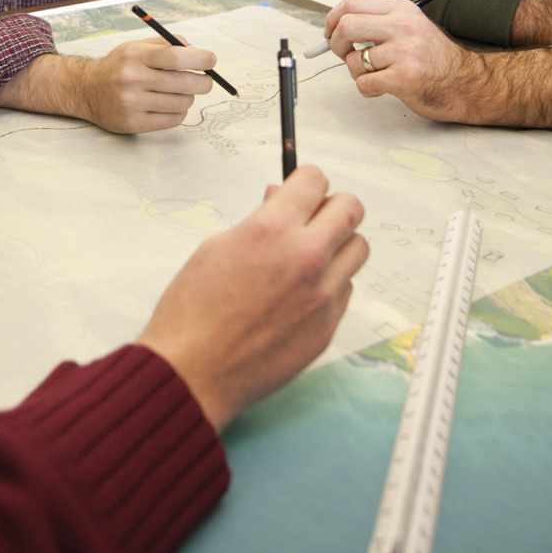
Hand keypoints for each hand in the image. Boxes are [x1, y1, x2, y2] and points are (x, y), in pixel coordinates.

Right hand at [78, 40, 214, 133]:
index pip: (176, 57)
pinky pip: (172, 120)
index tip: (211, 60)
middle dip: (203, 82)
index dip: (200, 59)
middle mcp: (131, 78)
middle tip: (206, 81)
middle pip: (183, 82)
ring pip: (181, 103)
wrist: (86, 90)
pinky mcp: (132, 123)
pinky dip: (179, 112)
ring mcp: (131, 103)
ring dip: (189, 98)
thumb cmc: (119, 66)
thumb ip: (168, 45)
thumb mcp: (137, 47)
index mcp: (135, 55)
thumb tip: (199, 54)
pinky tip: (171, 105)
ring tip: (182, 93)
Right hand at [138, 167, 368, 429]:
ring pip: (359, 248)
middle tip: (313, 216)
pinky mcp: (327, 326)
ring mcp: (322, 295)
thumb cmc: (193, 315)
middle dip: (331, 205)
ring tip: (310, 256)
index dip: (305, 181)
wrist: (194, 372)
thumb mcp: (215, 249)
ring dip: (339, 244)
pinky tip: (302, 293)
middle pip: (350, 208)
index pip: (315, 180)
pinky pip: (347, 289)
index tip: (300, 188)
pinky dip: (331, 284)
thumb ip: (258, 221)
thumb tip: (280, 203)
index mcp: (272, 231)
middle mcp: (305, 258)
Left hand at [322, 0, 551, 127]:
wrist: (468, 84)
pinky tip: (383, 87)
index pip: (353, 2)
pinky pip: (364, 83)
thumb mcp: (412, 27)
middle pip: (346, 25)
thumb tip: (338, 26)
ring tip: (375, 74)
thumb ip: (380, 22)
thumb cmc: (435, 59)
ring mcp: (404, 52)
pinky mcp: (404, 78)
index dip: (333, 18)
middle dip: (336, 43)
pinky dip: (367, 89)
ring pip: (354, 60)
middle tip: (344, 54)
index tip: (330, 32)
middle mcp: (404, 26)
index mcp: (403, 9)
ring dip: (357, 71)